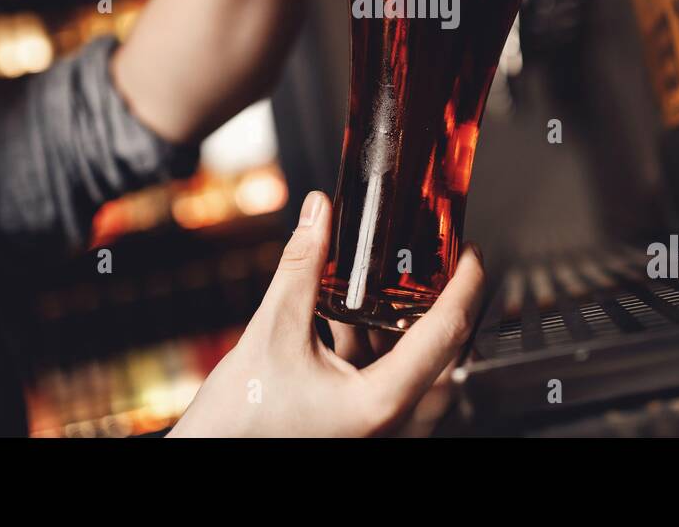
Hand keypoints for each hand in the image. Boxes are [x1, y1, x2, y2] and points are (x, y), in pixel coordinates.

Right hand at [167, 191, 484, 436]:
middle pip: (444, 355)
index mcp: (381, 402)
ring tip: (393, 286)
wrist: (208, 463)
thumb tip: (319, 215)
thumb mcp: (271, 332)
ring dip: (408, 327)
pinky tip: (352, 320)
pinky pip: (389, 384)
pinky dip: (380, 349)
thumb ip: (300, 269)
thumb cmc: (238, 424)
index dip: (465, 286)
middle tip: (443, 265)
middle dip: (443, 304)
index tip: (470, 254)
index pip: (446, 334)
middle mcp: (391, 424)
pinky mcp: (361, 429)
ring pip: (417, 372)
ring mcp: (379, 431)